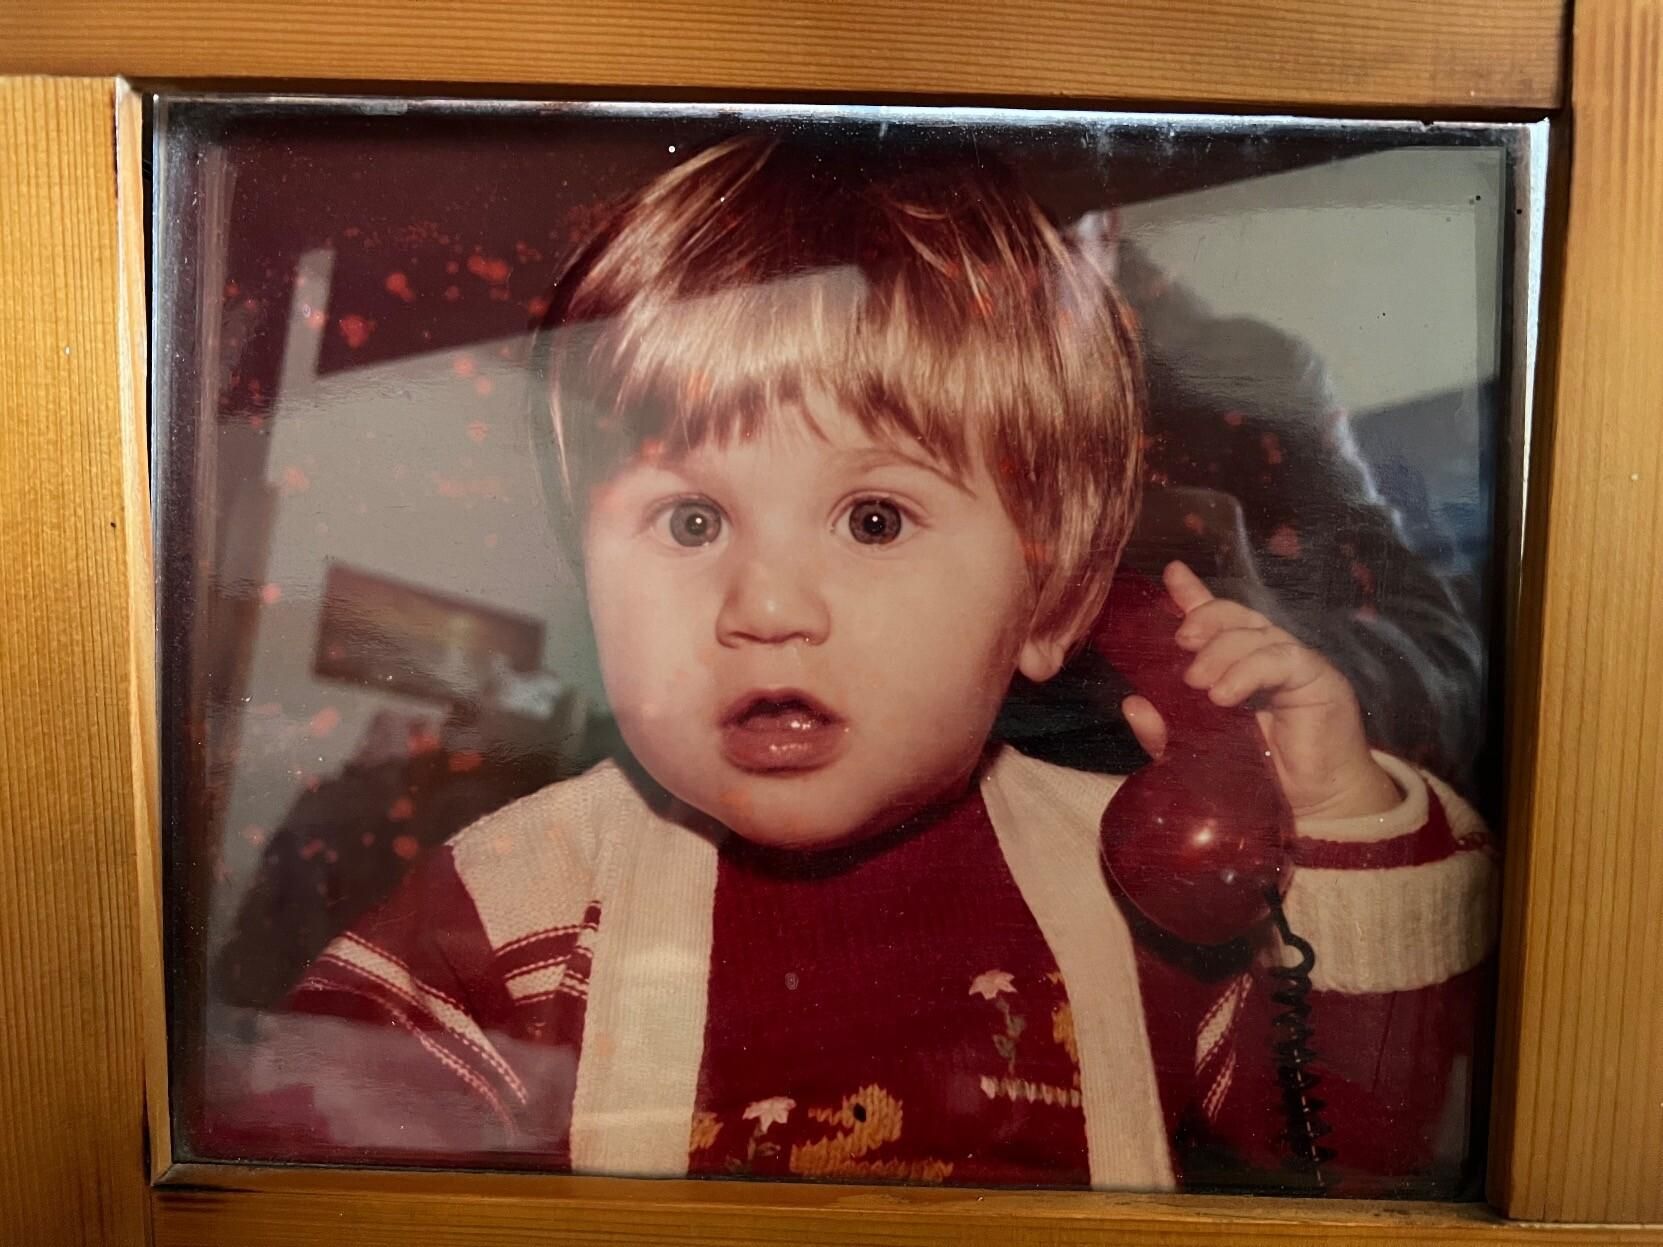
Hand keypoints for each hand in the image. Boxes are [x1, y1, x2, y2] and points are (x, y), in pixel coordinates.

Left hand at [1121, 561, 1401, 819]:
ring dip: (1221, 652)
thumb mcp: (1200, 751)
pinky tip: (1226, 695)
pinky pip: (1280, 658)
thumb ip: (1166, 730)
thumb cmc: (1262, 775)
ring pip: (1255, 632)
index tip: (1172, 574)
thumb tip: (1132, 705)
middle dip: (1204, 619)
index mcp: (1238, 664)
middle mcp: (1265, 654)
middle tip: (1182, 643)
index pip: (1216, 620)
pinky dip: (1248, 670)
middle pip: (1235, 614)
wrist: (1318, 805)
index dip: (1194, 594)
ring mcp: (1293, 662)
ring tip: (1199, 685)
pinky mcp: (1316, 676)